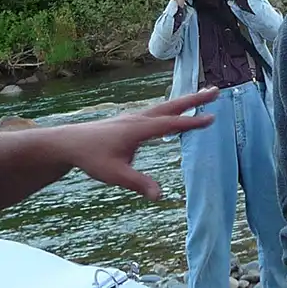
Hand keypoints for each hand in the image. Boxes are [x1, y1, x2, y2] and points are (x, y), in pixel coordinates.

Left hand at [49, 88, 218, 198]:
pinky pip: (157, 112)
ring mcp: (134, 118)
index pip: (170, 124)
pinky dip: (172, 108)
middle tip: (216, 91)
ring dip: (185, 101)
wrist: (70, 143)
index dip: (192, 122)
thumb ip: (138, 184)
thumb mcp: (115, 175)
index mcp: (138, 129)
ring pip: (165, 106)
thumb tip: (160, 196)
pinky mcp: (130, 122)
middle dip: (195, 98)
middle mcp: (138, 119)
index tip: (212, 118)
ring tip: (204, 96)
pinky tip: (175, 113)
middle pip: (172, 106)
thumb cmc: (92, 158)